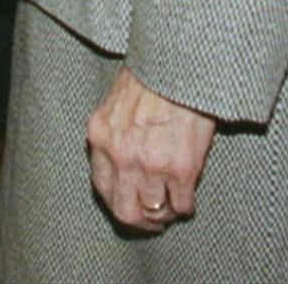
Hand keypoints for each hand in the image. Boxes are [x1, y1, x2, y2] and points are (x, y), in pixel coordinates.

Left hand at [86, 65, 215, 231]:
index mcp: (100, 137)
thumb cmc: (150, 78)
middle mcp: (121, 156)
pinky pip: (182, 205)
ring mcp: (150, 165)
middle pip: (125, 211)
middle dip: (140, 221)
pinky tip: (187, 197)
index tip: (131, 205)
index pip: (101, 188)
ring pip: (154, 212)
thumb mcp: (115, 105)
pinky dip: (185, 207)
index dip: (118, 203)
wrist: (178, 66)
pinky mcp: (181, 169)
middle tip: (153, 220)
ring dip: (165, 213)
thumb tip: (118, 167)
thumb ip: (113, 136)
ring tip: (172, 205)